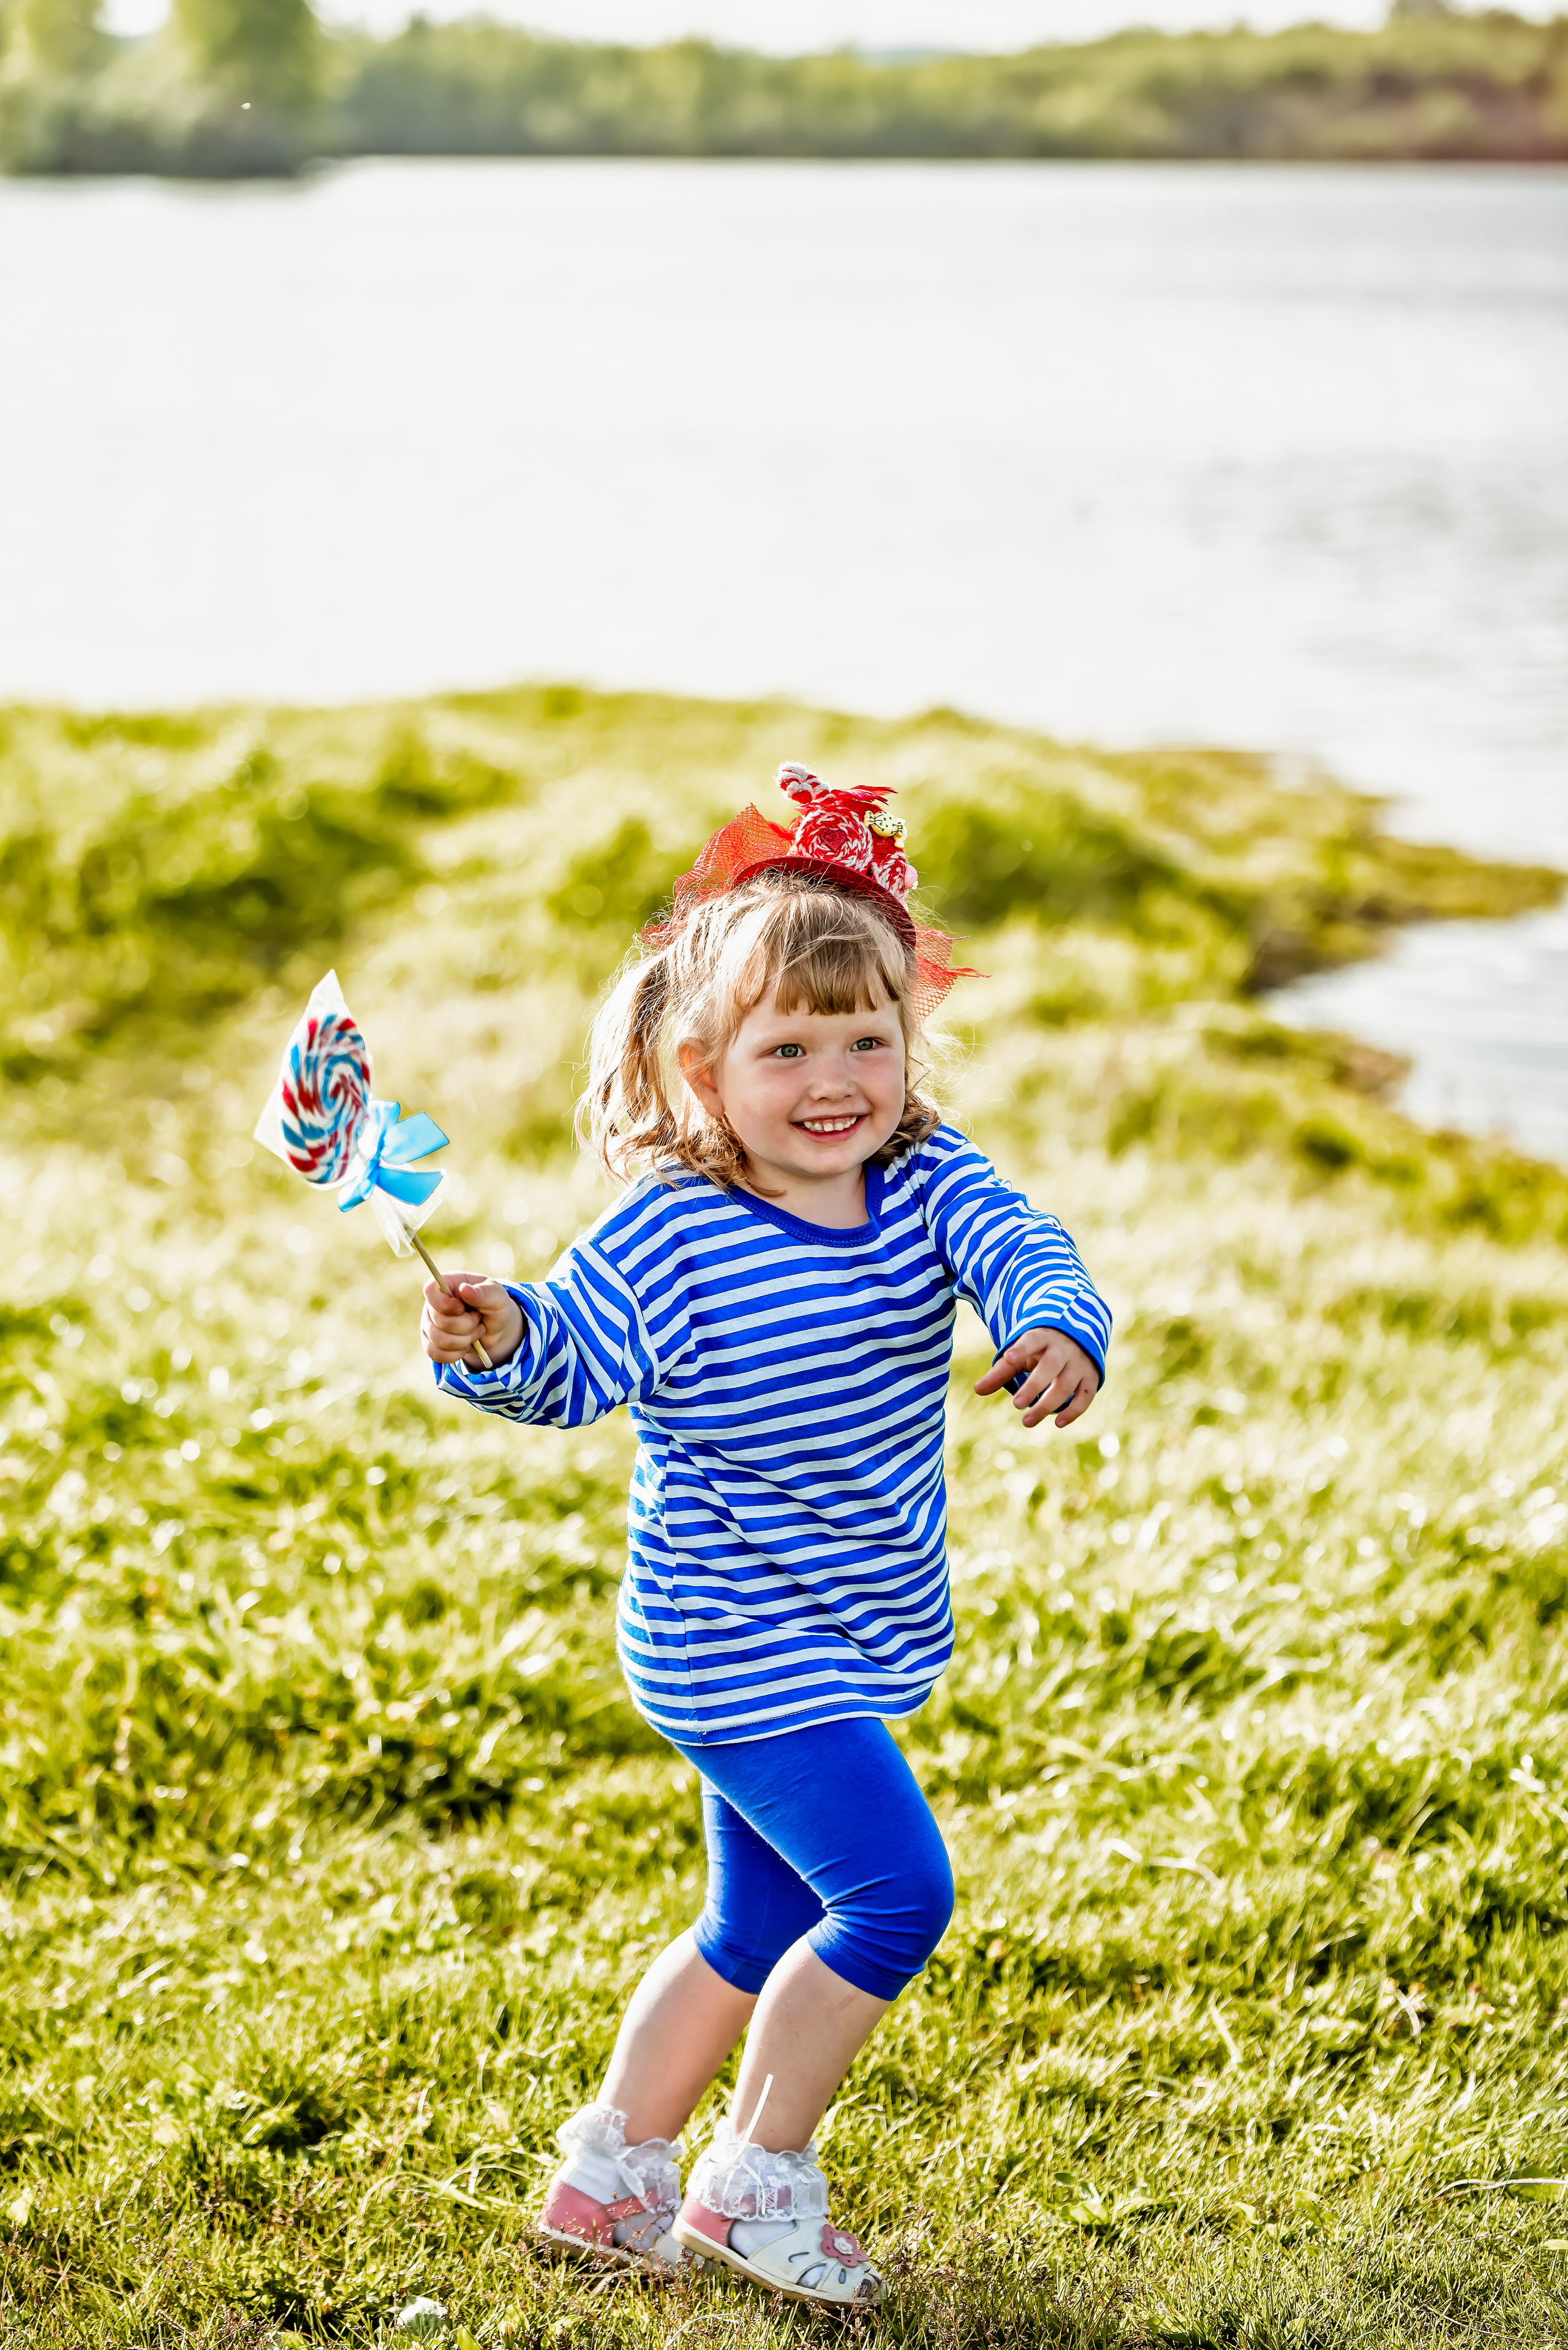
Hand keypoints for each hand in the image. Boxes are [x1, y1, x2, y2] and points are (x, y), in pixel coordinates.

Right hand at [421, 1272, 523, 1369]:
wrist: (494, 1328)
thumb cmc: (494, 1305)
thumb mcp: (498, 1296)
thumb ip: (484, 1293)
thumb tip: (464, 1289)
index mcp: (446, 1284)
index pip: (430, 1291)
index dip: (445, 1304)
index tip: (462, 1309)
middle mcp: (432, 1304)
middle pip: (440, 1321)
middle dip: (467, 1325)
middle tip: (478, 1319)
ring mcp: (428, 1324)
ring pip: (439, 1340)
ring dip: (464, 1340)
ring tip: (475, 1330)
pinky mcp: (430, 1343)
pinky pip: (436, 1354)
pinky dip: (456, 1353)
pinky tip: (466, 1344)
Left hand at [974, 1326, 1099, 1429]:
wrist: (1076, 1339)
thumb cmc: (1039, 1351)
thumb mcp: (1020, 1356)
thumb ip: (1001, 1371)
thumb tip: (977, 1390)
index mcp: (1043, 1338)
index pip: (1032, 1341)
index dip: (1022, 1349)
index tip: (1009, 1357)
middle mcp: (1063, 1349)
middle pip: (1050, 1366)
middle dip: (1034, 1386)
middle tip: (1015, 1404)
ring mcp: (1079, 1364)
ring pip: (1066, 1384)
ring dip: (1047, 1405)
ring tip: (1026, 1421)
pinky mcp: (1091, 1378)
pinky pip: (1086, 1396)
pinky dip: (1074, 1411)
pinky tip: (1058, 1423)